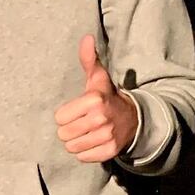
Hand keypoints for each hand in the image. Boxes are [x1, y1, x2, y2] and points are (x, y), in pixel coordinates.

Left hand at [54, 35, 137, 162]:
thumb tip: (86, 38)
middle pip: (64, 134)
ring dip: (76, 142)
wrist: (134, 118)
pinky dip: (85, 152)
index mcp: (94, 99)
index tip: (77, 111)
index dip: (65, 115)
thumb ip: (88, 59)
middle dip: (69, 129)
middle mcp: (101, 118)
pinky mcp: (110, 151)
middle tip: (81, 123)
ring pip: (72, 147)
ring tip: (87, 132)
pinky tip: (93, 142)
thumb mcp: (97, 78)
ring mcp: (107, 136)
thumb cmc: (107, 97)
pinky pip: (83, 157)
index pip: (60, 117)